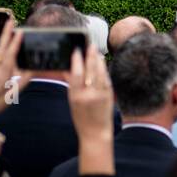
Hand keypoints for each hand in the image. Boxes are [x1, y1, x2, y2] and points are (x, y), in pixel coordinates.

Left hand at [0, 26, 22, 122]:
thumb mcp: (13, 93)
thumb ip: (23, 80)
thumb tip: (33, 68)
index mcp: (2, 73)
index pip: (10, 53)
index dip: (15, 42)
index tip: (20, 30)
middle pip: (2, 47)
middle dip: (6, 33)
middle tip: (9, 20)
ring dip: (5, 40)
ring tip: (10, 30)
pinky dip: (3, 49)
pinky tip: (6, 47)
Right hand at [68, 45, 114, 174]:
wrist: (96, 132)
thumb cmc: (81, 117)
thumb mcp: (72, 102)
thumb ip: (71, 85)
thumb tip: (67, 69)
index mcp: (76, 96)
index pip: (76, 74)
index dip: (76, 60)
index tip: (77, 50)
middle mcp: (89, 94)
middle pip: (90, 70)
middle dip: (90, 55)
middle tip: (90, 44)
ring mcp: (101, 94)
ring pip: (100, 72)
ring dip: (98, 60)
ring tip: (95, 50)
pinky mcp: (109, 95)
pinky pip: (106, 78)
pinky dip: (103, 69)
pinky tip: (101, 62)